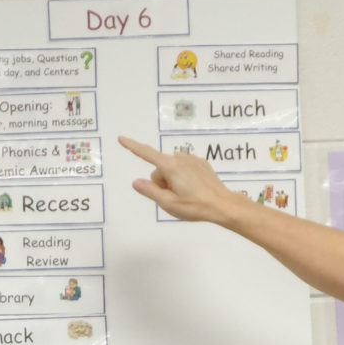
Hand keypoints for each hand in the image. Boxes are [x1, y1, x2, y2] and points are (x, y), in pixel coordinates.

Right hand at [121, 136, 252, 226]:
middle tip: (174, 198)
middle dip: (161, 182)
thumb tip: (136, 182)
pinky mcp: (201, 163)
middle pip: (159, 169)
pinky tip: (194, 189)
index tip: (121, 138)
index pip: (146, 154)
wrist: (222, 204)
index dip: (132, 147)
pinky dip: (184, 177)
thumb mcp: (168, 204)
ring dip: (173, 180)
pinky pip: (184, 168)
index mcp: (170, 167)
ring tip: (186, 195)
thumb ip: (150, 191)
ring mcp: (191, 159)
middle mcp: (180, 158)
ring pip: (171, 169)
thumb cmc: (195, 206)